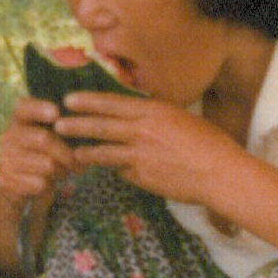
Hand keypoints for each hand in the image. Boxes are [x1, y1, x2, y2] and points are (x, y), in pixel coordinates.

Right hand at [0, 96, 77, 203]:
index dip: (38, 109)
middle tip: (79, 167)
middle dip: (67, 155)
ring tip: (62, 175)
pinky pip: (40, 184)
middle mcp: (8, 137)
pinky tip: (47, 187)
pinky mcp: (7, 181)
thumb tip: (80, 135)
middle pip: (44, 139)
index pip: (23, 108)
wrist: (9, 184)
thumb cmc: (36, 156)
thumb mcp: (43, 137)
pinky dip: (49, 188)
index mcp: (18, 121)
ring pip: (47, 164)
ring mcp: (6, 158)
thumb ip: (59, 132)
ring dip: (61, 173)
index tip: (55, 113)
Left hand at [53, 92, 252, 216]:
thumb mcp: (180, 118)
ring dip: (86, 153)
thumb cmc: (209, 143)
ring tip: (73, 154)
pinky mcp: (141, 178)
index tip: (69, 100)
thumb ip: (154, 117)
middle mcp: (142, 131)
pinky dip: (118, 171)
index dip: (88, 102)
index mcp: (152, 111)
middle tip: (57, 124)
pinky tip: (114, 173)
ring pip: (104, 152)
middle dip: (76, 125)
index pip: (111, 103)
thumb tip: (134, 116)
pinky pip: (122, 172)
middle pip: (100, 126)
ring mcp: (139, 156)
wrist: (220, 173)